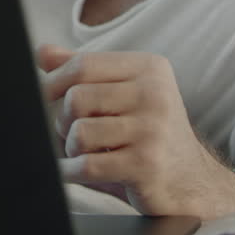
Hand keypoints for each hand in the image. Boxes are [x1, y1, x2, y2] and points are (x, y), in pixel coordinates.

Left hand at [38, 45, 234, 218]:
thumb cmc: (149, 135)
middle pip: (76, 98)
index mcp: (149, 68)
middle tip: (75, 134)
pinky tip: (76, 171)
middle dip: (63, 121)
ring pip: (79, 132)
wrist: (192, 181)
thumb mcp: (123, 94)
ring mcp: (153, 129)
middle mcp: (155, 93)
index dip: (53, 83)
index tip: (44, 98)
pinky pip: (87, 165)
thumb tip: (42, 52)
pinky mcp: (146, 164)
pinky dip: (72, 171)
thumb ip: (84, 71)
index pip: (83, 65)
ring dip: (71, 149)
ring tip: (88, 153)